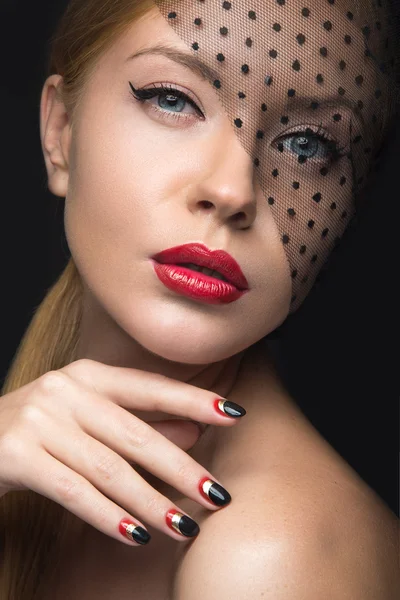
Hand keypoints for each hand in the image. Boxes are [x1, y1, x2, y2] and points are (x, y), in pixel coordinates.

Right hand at [0, 358, 245, 545]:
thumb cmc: (39, 429)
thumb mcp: (88, 418)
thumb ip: (139, 423)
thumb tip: (194, 433)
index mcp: (88, 375)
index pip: (151, 388)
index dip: (194, 400)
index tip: (235, 413)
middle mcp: (65, 390)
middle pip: (135, 433)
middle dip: (180, 468)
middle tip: (217, 494)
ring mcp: (39, 419)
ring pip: (108, 468)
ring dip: (150, 502)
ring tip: (184, 527)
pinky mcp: (15, 454)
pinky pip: (73, 491)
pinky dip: (108, 516)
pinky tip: (137, 535)